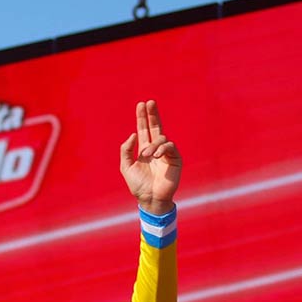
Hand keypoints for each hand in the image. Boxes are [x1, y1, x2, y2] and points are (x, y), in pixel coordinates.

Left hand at [119, 100, 180, 214]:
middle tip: (149, 102)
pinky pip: (170, 147)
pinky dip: (163, 148)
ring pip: (161, 138)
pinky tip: (156, 155)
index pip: (144, 130)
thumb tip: (133, 134)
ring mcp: (166, 154)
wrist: (150, 198)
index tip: (141, 104)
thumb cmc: (138, 185)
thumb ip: (126, 150)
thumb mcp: (126, 166)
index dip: (142, 118)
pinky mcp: (175, 159)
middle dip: (152, 114)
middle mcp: (156, 149)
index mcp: (144, 150)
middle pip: (156, 127)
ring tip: (147, 155)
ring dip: (153, 145)